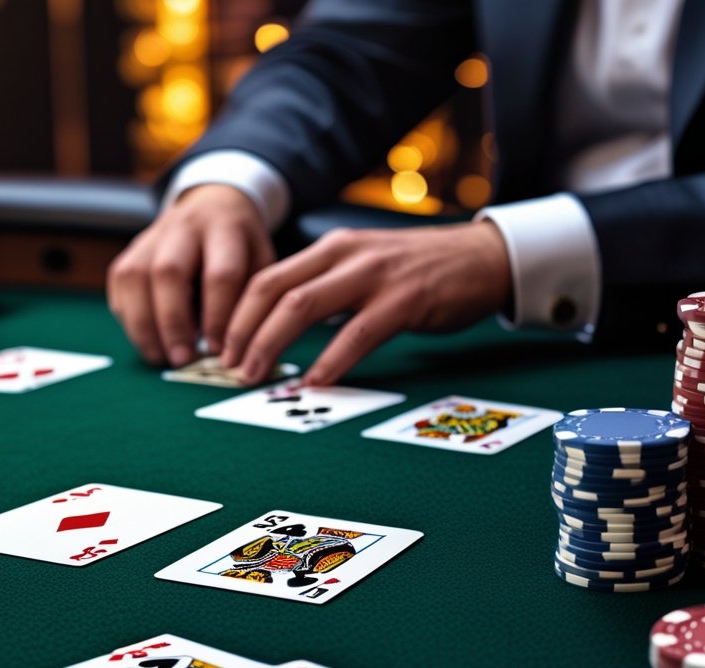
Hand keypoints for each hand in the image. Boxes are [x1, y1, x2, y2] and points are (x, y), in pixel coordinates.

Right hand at [107, 184, 275, 365]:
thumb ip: (250, 302)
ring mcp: (151, 236)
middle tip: (182, 359)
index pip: (220, 274)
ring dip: (143, 324)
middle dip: (173, 322)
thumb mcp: (260, 263)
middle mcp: (184, 226)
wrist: (213, 204)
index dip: (217, 316)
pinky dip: (129, 317)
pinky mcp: (130, 250)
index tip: (217, 350)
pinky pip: (119, 285)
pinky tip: (147, 339)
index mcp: (225, 227)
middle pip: (168, 272)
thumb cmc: (241, 246)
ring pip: (134, 277)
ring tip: (160, 357)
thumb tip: (239, 354)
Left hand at [221, 222, 512, 385]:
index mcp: (330, 248)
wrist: (483, 258)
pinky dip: (332, 361)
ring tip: (257, 377)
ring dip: (271, 344)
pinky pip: (358, 333)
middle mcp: (345, 254)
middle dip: (243, 332)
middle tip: (230, 368)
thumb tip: (277, 328)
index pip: (265, 278)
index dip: (236, 315)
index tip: (221, 350)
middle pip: (273, 291)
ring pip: (303, 306)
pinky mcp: (405, 300)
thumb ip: (324, 288)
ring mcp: (374, 275)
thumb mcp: (362, 267)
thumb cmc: (418, 272)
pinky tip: (316, 383)